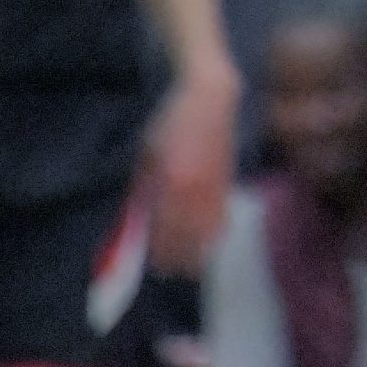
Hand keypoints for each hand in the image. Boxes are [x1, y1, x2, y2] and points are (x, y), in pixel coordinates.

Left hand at [144, 63, 239, 272]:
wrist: (209, 98)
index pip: (164, 230)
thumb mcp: (148, 153)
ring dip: (196, 252)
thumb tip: (138, 218)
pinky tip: (205, 241)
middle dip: (175, 258)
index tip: (151, 262)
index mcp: (172, 182)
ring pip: (208, 234)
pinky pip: (223, 219)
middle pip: (187, 239)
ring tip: (186, 264)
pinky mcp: (228, 183)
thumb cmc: (170, 122)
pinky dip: (214, 235)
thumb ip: (144, 188)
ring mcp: (215, 188)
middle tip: (165, 269)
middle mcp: (195, 191)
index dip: (157, 251)